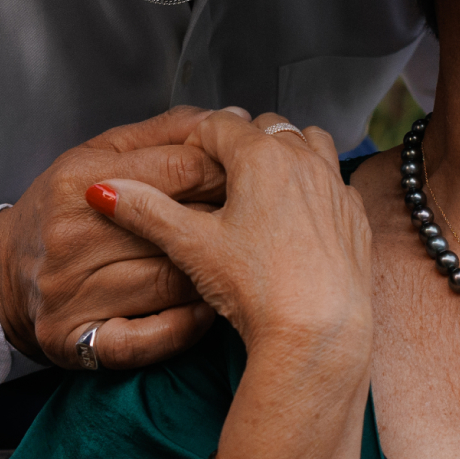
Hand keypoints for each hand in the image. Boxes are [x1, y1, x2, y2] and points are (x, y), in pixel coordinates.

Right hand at [0, 106, 225, 370]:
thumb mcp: (96, 154)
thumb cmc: (59, 209)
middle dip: (226, 220)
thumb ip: (163, 133)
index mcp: (80, 180)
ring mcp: (74, 293)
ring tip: (230, 264)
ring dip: (212, 274)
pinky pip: (153, 336)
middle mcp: (74, 236)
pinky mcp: (79, 341)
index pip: (181, 169)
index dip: (225, 170)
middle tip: (250, 220)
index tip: (245, 175)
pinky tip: (202, 310)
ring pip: (175, 282)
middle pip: (183, 226)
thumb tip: (229, 115)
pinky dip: (187, 325)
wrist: (2, 275)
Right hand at [84, 111, 375, 364]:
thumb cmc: (255, 287)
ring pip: (309, 144)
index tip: (184, 164)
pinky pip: (333, 183)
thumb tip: (103, 190)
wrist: (318, 334)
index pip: (219, 124)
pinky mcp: (356, 217)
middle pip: (266, 128)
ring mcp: (336, 187)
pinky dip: (314, 187)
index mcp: (262, 156)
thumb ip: (146, 210)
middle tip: (216, 177)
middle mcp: (305, 160)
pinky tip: (296, 219)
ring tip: (259, 189)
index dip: (195, 140)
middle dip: (239, 143)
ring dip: (284, 153)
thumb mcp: (190, 246)